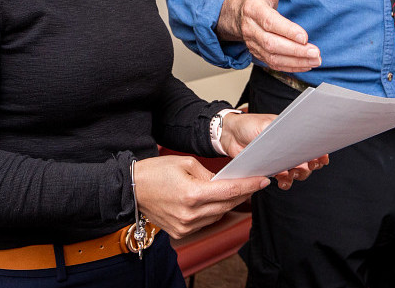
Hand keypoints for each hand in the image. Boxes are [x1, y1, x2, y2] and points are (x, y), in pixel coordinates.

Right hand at [132, 155, 268, 238]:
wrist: (132, 189)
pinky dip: (212, 211)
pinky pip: (205, 222)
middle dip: (242, 194)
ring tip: (231, 190)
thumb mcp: (186, 163)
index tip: (262, 180)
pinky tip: (212, 201)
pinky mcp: (181, 232)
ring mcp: (185, 226)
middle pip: (227, 204)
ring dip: (227, 203)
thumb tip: (224, 183)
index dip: (249, 185)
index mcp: (192, 194)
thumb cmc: (156, 172)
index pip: (229, 191)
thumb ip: (210, 175)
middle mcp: (190, 214)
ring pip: (218, 214)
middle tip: (252, 183)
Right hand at [217, 0, 319, 71]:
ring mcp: (254, 44)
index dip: (287, 30)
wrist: (238, 16)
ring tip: (316, 60)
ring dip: (296, 61)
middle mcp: (251, 29)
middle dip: (295, 50)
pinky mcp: (259, 54)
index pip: (270, 23)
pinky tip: (307, 65)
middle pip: (272, 44)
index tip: (304, 36)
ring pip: (273, 57)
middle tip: (315, 52)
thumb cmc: (256, 0)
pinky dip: (291, 67)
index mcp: (253, 10)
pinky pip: (274, 65)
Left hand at [218, 113, 329, 190]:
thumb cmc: (248, 124)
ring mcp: (280, 158)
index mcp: (291, 132)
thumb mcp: (266, 126)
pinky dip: (285, 182)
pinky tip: (282, 181)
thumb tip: (294, 145)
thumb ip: (280, 135)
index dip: (319, 151)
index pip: (311, 142)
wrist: (230, 135)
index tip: (322, 157)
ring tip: (292, 174)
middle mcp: (289, 146)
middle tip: (307, 166)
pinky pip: (283, 178)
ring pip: (298, 171)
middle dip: (311, 165)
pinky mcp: (271, 168)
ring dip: (298, 175)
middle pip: (308, 159)